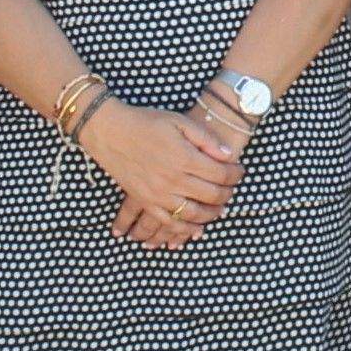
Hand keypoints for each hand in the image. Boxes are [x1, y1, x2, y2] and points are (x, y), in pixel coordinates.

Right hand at [83, 99, 241, 248]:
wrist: (110, 131)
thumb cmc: (145, 122)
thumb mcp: (178, 121)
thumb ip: (205, 139)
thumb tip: (228, 155)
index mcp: (185, 158)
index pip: (221, 174)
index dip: (236, 174)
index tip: (240, 171)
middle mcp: (174, 180)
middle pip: (212, 196)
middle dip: (227, 194)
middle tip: (232, 190)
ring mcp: (159, 194)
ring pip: (194, 214)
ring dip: (211, 215)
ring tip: (219, 211)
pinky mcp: (145, 201)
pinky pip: (169, 223)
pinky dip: (184, 230)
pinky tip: (195, 230)